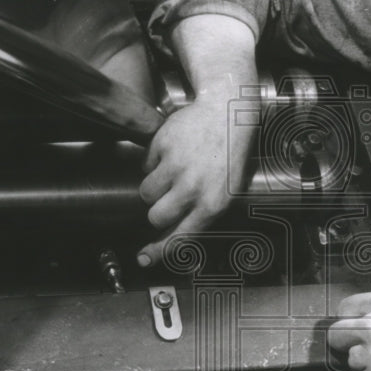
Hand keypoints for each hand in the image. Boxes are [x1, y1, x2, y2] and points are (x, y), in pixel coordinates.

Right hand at [136, 14, 258, 267]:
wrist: (226, 112)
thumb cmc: (227, 154)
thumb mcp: (226, 190)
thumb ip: (201, 213)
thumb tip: (169, 237)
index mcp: (214, 203)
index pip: (181, 237)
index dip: (158, 251)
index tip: (143, 258)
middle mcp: (194, 187)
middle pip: (156, 216)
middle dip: (157, 211)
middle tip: (169, 198)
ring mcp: (176, 166)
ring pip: (146, 193)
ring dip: (154, 187)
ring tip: (173, 173)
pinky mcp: (162, 146)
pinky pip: (145, 166)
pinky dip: (154, 162)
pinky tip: (173, 153)